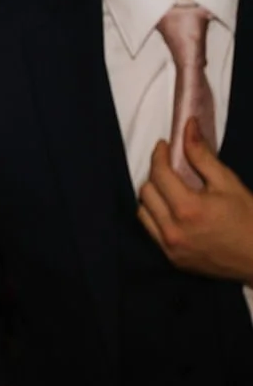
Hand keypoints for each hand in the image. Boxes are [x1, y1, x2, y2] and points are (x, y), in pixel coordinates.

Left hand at [139, 119, 252, 281]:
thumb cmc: (250, 220)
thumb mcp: (229, 184)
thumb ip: (202, 155)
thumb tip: (188, 126)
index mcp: (189, 209)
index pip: (159, 173)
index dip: (159, 155)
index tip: (163, 146)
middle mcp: (173, 230)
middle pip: (146, 191)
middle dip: (156, 174)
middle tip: (170, 167)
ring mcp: (170, 247)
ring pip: (143, 211)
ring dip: (152, 196)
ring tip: (169, 189)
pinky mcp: (171, 259)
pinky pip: (150, 230)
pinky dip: (155, 216)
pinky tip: (170, 210)